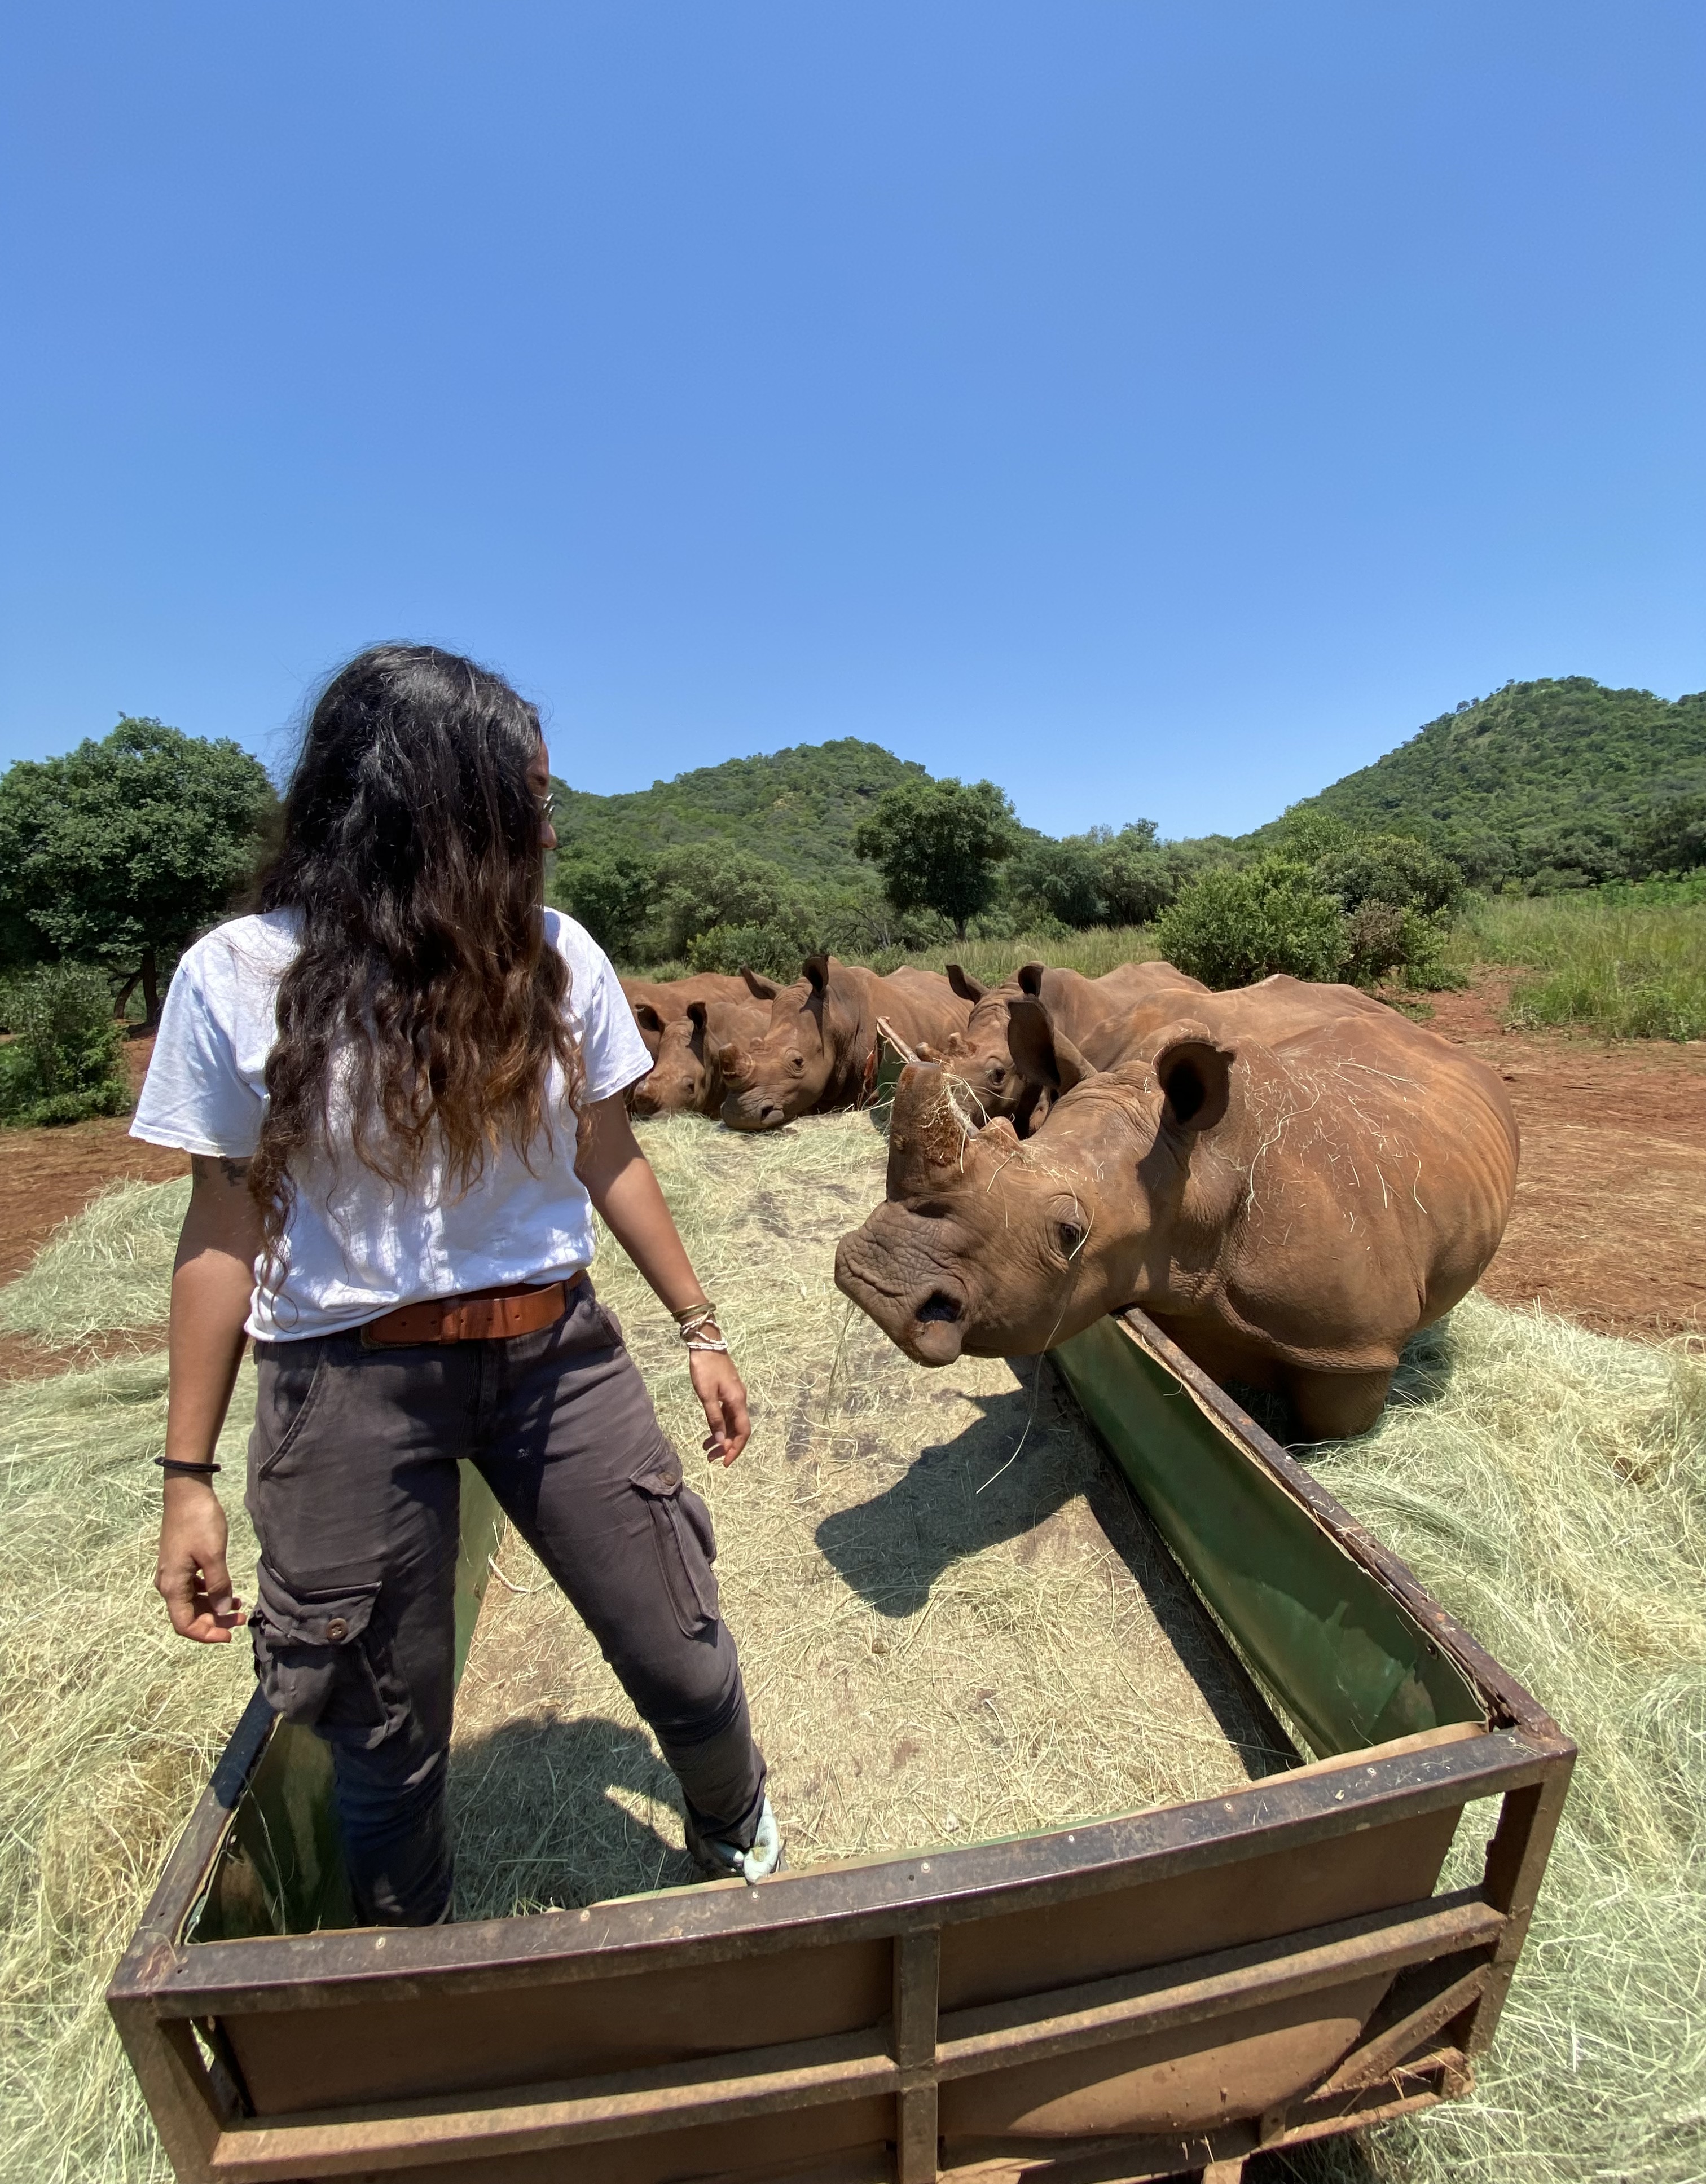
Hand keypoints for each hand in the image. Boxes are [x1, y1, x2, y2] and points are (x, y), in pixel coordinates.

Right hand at [156, 1479, 245, 1641]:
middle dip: (215, 1621)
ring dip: (214, 1608)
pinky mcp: (181, 1563)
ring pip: (192, 1602)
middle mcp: (168, 1583)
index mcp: (172, 1586)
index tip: (229, 1636)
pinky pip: (193, 1588)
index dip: (206, 1634)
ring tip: (239, 1606)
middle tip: (241, 1619)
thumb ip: (218, 1585)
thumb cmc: (199, 1522)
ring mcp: (173, 1573)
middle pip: (189, 1616)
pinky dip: (210, 1593)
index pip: (184, 1624)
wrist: (187, 1493)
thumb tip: (222, 1609)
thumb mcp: (213, 1555)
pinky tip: (227, 1589)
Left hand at [689, 1348, 750, 1468]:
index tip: (725, 1462)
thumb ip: (714, 1418)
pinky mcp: (728, 1392)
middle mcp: (739, 1400)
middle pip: (737, 1430)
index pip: (743, 1432)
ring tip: (707, 1450)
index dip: (736, 1448)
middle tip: (711, 1459)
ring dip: (722, 1438)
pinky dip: (719, 1426)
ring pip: (731, 1423)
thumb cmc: (705, 1368)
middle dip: (727, 1446)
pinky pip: (727, 1415)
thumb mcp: (706, 1395)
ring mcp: (734, 1396)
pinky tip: (710, 1433)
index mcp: (737, 1402)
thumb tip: (721, 1441)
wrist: (706, 1344)